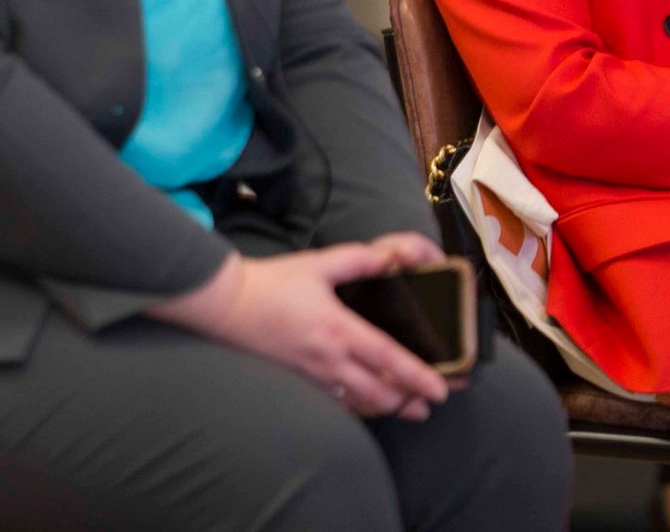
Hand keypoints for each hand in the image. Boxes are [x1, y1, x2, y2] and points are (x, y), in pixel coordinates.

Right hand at [146, 244, 451, 420]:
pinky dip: (358, 406)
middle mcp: (329, 359)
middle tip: (431, 403)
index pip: (387, 359)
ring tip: (409, 409)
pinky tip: (368, 405)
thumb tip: (391, 260)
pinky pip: (336, 401)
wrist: (229, 304)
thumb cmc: (274, 282)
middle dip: (408, 401)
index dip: (417, 376)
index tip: (440, 389)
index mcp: (339, 329)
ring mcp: (313, 375)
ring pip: (358, 402)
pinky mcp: (299, 380)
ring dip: (386, 408)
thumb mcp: (319, 264)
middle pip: (378, 392)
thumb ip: (359, 260)